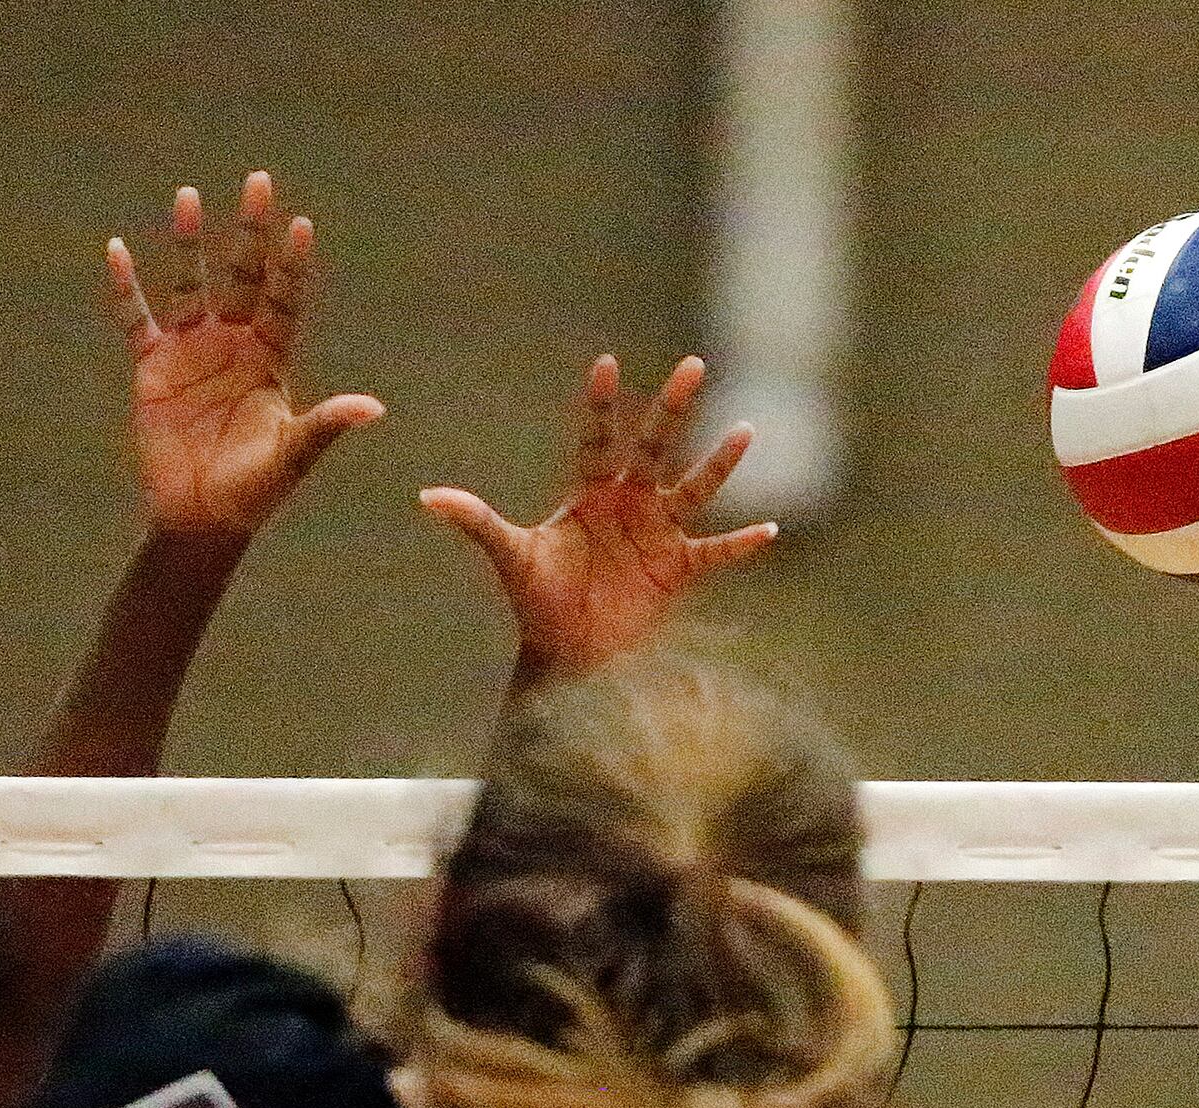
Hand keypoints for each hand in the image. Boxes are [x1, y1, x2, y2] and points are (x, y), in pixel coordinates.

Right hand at [105, 172, 384, 538]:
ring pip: (191, 286)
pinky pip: (136, 319)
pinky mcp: (153, 368)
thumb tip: (373, 408)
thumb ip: (327, 425)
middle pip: (243, 277)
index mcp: (272, 361)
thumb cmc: (257, 490)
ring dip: (190, 244)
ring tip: (190, 197)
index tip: (302, 225)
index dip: (292, 265)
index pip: (284, 300)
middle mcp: (235, 347)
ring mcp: (192, 353)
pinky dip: (126, 288)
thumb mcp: (294, 455)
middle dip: (250, 233)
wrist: (204, 515)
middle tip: (259, 181)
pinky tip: (118, 250)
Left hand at [420, 354, 774, 677]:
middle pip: (656, 445)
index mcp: (589, 493)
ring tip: (745, 430)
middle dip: (673, 407)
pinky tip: (770, 530)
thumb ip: (478, 523)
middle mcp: (629, 504)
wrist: (568, 653)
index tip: (606, 362)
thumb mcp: (511, 558)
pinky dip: (742, 544)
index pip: (596, 438)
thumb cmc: (537, 602)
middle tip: (693, 364)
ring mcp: (658, 534)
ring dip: (719, 463)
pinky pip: (716, 552)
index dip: (600, 403)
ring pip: (695, 489)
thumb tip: (428, 497)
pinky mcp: (678, 569)